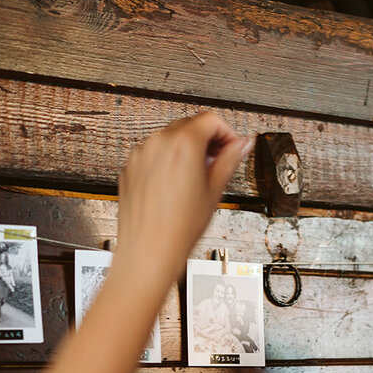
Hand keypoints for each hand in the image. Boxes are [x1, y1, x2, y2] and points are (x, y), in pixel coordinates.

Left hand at [112, 113, 251, 293]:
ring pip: (169, 138)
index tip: (232, 146)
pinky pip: (152, 154)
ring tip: (196, 178)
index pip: (210, 120)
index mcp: (183, 144)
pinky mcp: (130, 167)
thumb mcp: (214, 191)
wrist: (148, 252)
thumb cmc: (178, 229)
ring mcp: (141, 154)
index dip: (227, 132)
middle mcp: (158, 143)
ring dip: (186, 149)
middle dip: (206, 139)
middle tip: (218, 161)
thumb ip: (230, 160)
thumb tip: (242, 144)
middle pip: (189, 125)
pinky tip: (175, 186)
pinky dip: (166, 161)